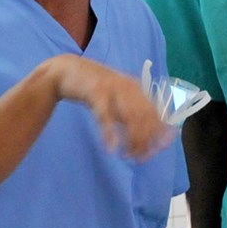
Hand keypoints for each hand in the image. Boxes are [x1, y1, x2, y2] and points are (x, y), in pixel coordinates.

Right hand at [51, 56, 170, 159]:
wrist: (67, 69)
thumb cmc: (94, 89)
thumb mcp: (117, 99)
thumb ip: (131, 113)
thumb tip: (148, 136)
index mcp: (136, 88)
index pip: (155, 112)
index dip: (159, 132)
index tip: (159, 149)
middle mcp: (128, 87)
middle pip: (144, 117)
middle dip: (145, 140)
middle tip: (139, 158)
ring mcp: (112, 88)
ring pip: (130, 117)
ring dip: (132, 139)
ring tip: (127, 155)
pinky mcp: (95, 92)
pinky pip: (105, 115)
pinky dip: (109, 133)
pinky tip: (110, 148)